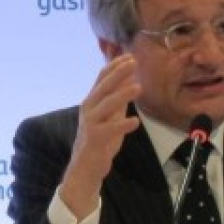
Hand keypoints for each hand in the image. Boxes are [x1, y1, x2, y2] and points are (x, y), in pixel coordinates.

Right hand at [59, 52, 141, 218]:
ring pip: (107, 105)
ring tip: (138, 88)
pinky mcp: (95, 138)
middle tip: (134, 63)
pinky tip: (135, 121)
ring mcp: (91, 123)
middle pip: (104, 87)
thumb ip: (118, 98)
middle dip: (119, 74)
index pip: (101, 78)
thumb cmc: (100, 139)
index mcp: (92, 101)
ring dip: (123, 95)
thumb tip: (130, 78)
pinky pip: (110, 130)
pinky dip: (123, 125)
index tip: (129, 56)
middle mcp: (88, 108)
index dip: (114, 66)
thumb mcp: (110, 115)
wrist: (86, 166)